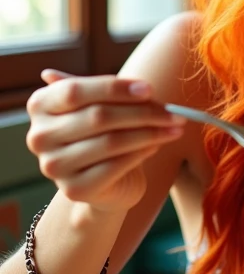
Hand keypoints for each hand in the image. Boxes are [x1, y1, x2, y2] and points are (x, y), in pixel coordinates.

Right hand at [26, 70, 185, 214]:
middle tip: (173, 113)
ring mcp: (54, 166)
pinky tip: (157, 145)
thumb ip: (108, 91)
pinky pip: (116, 166)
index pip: (76, 90)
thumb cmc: (103, 134)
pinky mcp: (74, 189)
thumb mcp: (101, 106)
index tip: (149, 89)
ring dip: (150, 133)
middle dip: (142, 112)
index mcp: (40, 106)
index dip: (115, 88)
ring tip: (174, 128)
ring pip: (111, 142)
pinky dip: (141, 152)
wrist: (104, 183)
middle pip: (98, 116)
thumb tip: (129, 84)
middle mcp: (39, 136)